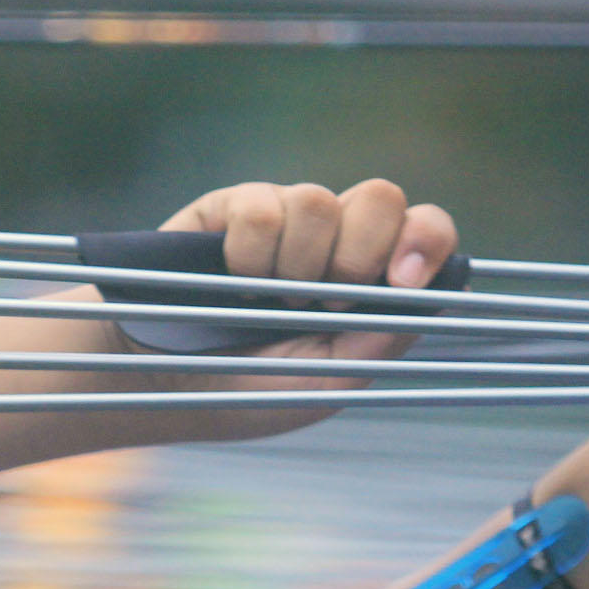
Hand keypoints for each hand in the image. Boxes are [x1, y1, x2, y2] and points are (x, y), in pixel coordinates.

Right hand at [126, 178, 457, 434]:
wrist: (162, 384)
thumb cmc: (246, 391)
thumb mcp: (321, 385)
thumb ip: (373, 346)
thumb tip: (422, 302)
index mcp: (370, 282)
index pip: (425, 232)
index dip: (426, 242)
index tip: (401, 282)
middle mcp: (335, 241)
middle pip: (383, 197)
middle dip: (363, 249)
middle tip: (329, 302)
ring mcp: (284, 221)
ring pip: (318, 199)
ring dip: (299, 262)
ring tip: (274, 303)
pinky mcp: (230, 211)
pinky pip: (260, 205)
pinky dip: (251, 251)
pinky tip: (236, 282)